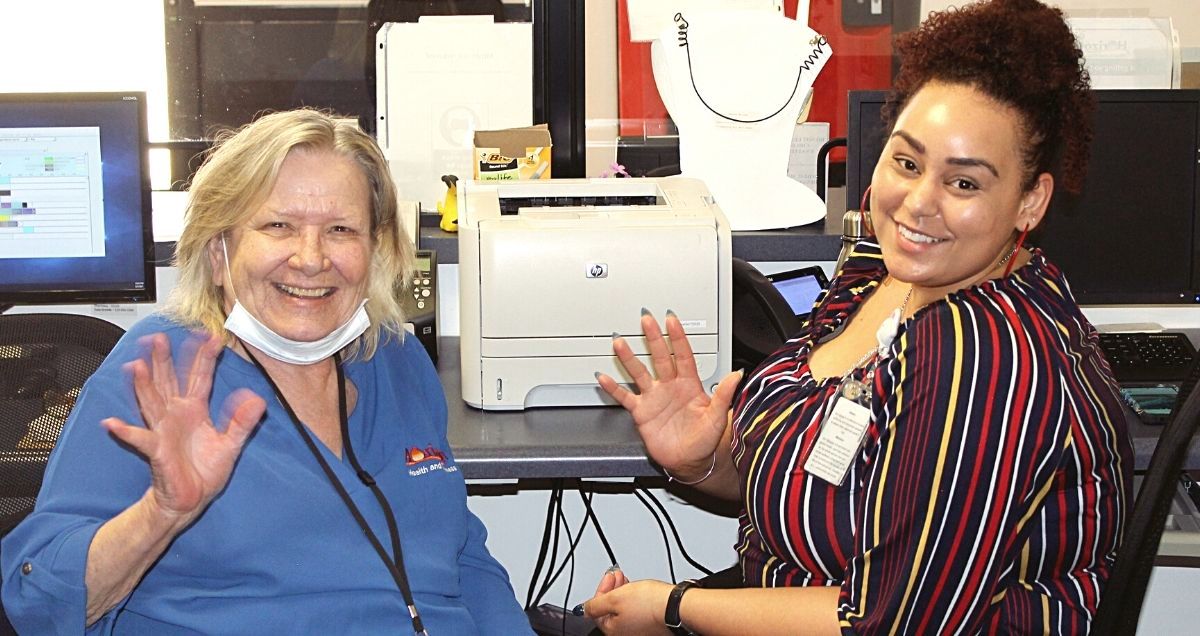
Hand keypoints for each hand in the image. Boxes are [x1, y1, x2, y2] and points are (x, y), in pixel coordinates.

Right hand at [102, 333, 265, 525]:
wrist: (190, 498)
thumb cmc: (205, 470)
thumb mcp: (231, 444)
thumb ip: (242, 422)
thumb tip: (257, 400)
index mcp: (195, 409)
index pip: (199, 377)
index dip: (204, 357)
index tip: (210, 336)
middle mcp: (175, 414)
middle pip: (168, 381)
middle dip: (164, 359)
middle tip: (160, 337)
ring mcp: (163, 430)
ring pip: (151, 402)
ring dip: (143, 385)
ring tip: (136, 366)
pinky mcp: (156, 450)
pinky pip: (140, 439)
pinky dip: (126, 432)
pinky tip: (112, 423)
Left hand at [584, 577, 673, 634]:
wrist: (675, 606)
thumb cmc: (649, 604)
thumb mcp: (614, 598)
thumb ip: (595, 604)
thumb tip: (583, 609)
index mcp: (612, 631)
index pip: (597, 610)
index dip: (600, 590)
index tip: (607, 577)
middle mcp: (625, 634)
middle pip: (610, 610)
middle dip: (611, 590)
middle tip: (616, 576)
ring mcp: (639, 631)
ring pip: (624, 610)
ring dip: (623, 592)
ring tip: (628, 580)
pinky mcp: (651, 626)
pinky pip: (637, 612)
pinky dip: (635, 600)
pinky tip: (640, 591)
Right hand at [597, 312, 741, 480]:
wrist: (689, 462)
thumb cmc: (705, 441)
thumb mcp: (717, 418)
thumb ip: (724, 395)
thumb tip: (736, 375)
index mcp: (689, 385)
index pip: (684, 356)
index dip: (678, 338)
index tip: (672, 320)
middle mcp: (670, 387)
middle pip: (660, 357)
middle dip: (653, 338)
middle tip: (646, 319)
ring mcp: (654, 398)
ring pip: (639, 373)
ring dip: (630, 358)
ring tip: (619, 342)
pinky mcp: (642, 412)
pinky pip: (625, 397)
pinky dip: (614, 388)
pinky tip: (603, 377)